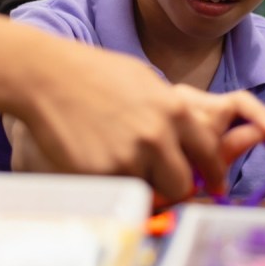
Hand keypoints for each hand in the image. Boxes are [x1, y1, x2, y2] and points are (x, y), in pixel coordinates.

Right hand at [7, 40, 264, 202]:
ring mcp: (128, 157)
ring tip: (123, 162)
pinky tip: (100, 161)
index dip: (214, 172)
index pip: (208, 153)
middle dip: (176, 186)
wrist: (49, 76)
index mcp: (174, 110)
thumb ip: (171, 111)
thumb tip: (189, 134)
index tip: (216, 184)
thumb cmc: (96, 73)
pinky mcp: (101, 174)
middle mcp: (157, 136)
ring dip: (143, 185)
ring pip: (150, 192)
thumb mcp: (147, 82)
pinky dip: (114, 185)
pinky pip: (118, 192)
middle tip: (163, 182)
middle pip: (183, 184)